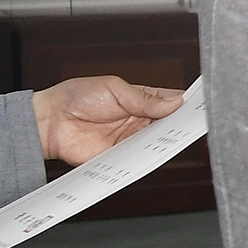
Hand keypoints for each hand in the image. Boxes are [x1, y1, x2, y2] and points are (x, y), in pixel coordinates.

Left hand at [32, 76, 184, 166]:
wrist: (49, 121)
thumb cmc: (75, 98)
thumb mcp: (114, 89)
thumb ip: (144, 98)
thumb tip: (174, 103)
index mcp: (141, 99)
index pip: (170, 102)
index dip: (185, 104)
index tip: (198, 106)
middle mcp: (139, 120)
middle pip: (169, 124)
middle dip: (180, 124)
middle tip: (188, 123)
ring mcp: (130, 139)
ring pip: (158, 143)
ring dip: (165, 141)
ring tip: (172, 136)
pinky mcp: (120, 156)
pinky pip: (139, 158)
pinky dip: (147, 157)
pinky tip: (153, 150)